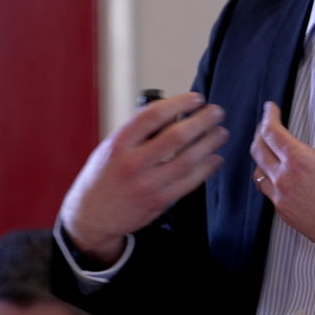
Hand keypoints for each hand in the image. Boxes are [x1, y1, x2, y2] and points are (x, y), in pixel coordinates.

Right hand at [59, 92, 229, 264]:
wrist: (92, 216)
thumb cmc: (104, 176)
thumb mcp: (111, 147)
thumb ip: (139, 132)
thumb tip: (176, 113)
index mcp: (119, 143)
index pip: (153, 115)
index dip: (180, 103)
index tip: (197, 98)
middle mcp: (133, 163)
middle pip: (176, 137)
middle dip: (202, 121)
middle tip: (217, 112)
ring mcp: (147, 184)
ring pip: (188, 160)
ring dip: (210, 143)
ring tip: (222, 132)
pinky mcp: (159, 202)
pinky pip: (190, 182)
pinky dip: (207, 168)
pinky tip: (216, 158)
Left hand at [250, 102, 314, 255]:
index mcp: (299, 160)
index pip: (271, 131)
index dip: (268, 116)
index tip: (270, 109)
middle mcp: (284, 178)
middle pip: (258, 149)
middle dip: (261, 133)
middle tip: (267, 126)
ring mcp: (282, 198)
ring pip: (259, 172)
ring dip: (262, 158)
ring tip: (269, 151)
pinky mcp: (285, 213)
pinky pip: (268, 192)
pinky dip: (269, 180)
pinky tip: (279, 177)